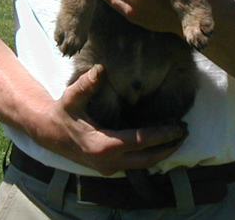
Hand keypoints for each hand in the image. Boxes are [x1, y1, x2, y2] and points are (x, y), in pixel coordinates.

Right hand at [32, 64, 185, 175]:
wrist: (49, 133)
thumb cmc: (63, 114)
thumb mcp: (72, 97)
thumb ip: (86, 84)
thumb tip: (100, 68)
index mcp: (102, 145)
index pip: (140, 141)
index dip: (161, 134)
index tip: (179, 126)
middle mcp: (108, 162)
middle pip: (147, 159)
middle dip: (168, 147)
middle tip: (185, 132)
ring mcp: (108, 167)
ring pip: (143, 164)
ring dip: (161, 152)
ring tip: (178, 136)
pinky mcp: (108, 167)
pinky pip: (135, 163)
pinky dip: (150, 154)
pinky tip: (159, 141)